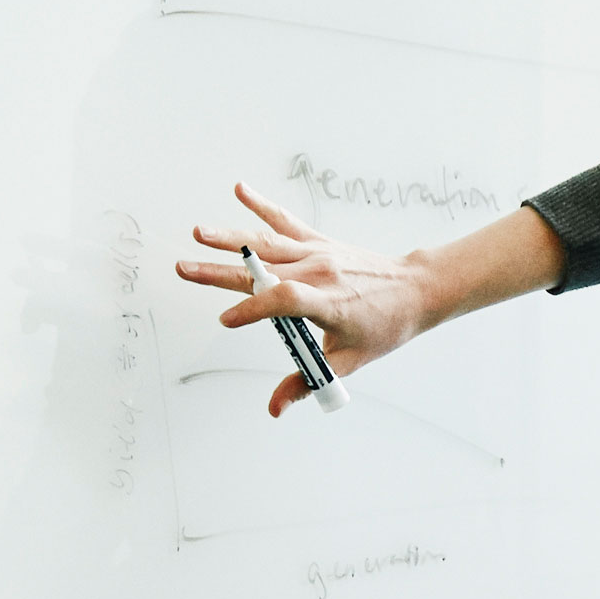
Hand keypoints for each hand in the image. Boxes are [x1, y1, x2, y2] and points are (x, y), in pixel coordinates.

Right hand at [176, 182, 431, 413]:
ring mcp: (318, 252)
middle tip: (184, 269)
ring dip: (230, 237)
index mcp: (328, 302)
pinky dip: (263, 206)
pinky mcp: (319, 241)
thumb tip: (275, 409)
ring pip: (267, 243)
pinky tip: (240, 189)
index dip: (253, 310)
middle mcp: (319, 272)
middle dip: (220, 271)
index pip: (283, 301)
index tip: (227, 321)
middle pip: (263, 270)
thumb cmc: (385, 326)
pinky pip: (286, 222)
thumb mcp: (349, 361)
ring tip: (198, 232)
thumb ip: (308, 381)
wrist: (415, 289)